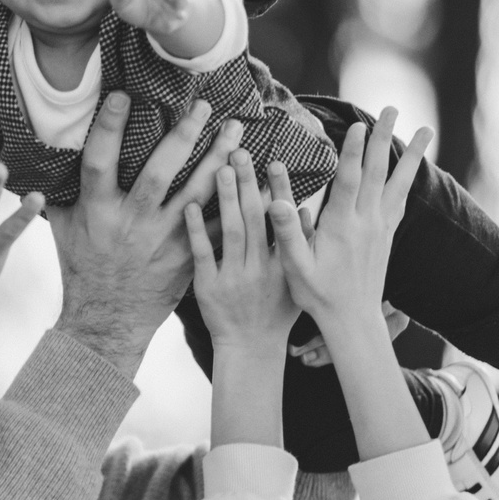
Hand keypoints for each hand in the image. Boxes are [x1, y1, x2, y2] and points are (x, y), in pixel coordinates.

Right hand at [50, 94, 245, 373]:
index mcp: (97, 212)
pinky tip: (255, 181)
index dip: (109, 128)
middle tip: (203, 105)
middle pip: (159, 173)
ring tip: (236, 131)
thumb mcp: (63, 226)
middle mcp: (132, 224)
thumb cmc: (83, 267)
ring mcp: (163, 241)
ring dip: (218, 161)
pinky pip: (217, 227)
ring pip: (196, 196)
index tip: (122, 94)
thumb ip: (63, 188)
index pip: (100, 162)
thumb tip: (52, 146)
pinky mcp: (187, 257)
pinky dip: (238, 204)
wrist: (107, 320)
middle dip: (182, 137)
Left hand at [183, 159, 297, 357]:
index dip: (280, 190)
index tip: (275, 161)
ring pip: (231, 231)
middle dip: (249, 183)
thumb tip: (307, 209)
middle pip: (256, 218)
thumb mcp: (297, 281)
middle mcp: (261, 269)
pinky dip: (197, 229)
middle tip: (240, 151)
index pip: (283, 221)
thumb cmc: (275, 311)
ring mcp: (235, 278)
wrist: (251, 348)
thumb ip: (303, 246)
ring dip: (227, 198)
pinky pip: (203, 254)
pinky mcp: (209, 288)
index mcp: (285, 264)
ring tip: (220, 167)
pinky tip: (190, 204)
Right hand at [266, 108, 428, 334]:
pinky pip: (401, 198)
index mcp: (341, 226)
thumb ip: (287, 232)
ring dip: (410, 153)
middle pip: (379, 172)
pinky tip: (411, 166)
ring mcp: (381, 227)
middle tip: (392, 109)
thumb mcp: (295, 266)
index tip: (357, 124)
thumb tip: (277, 202)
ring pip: (398, 182)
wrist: (352, 319)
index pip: (349, 181)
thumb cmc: (318, 294)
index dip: (353, 152)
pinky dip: (408, 177)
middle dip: (384, 138)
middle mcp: (366, 222)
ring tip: (424, 128)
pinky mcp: (387, 234)